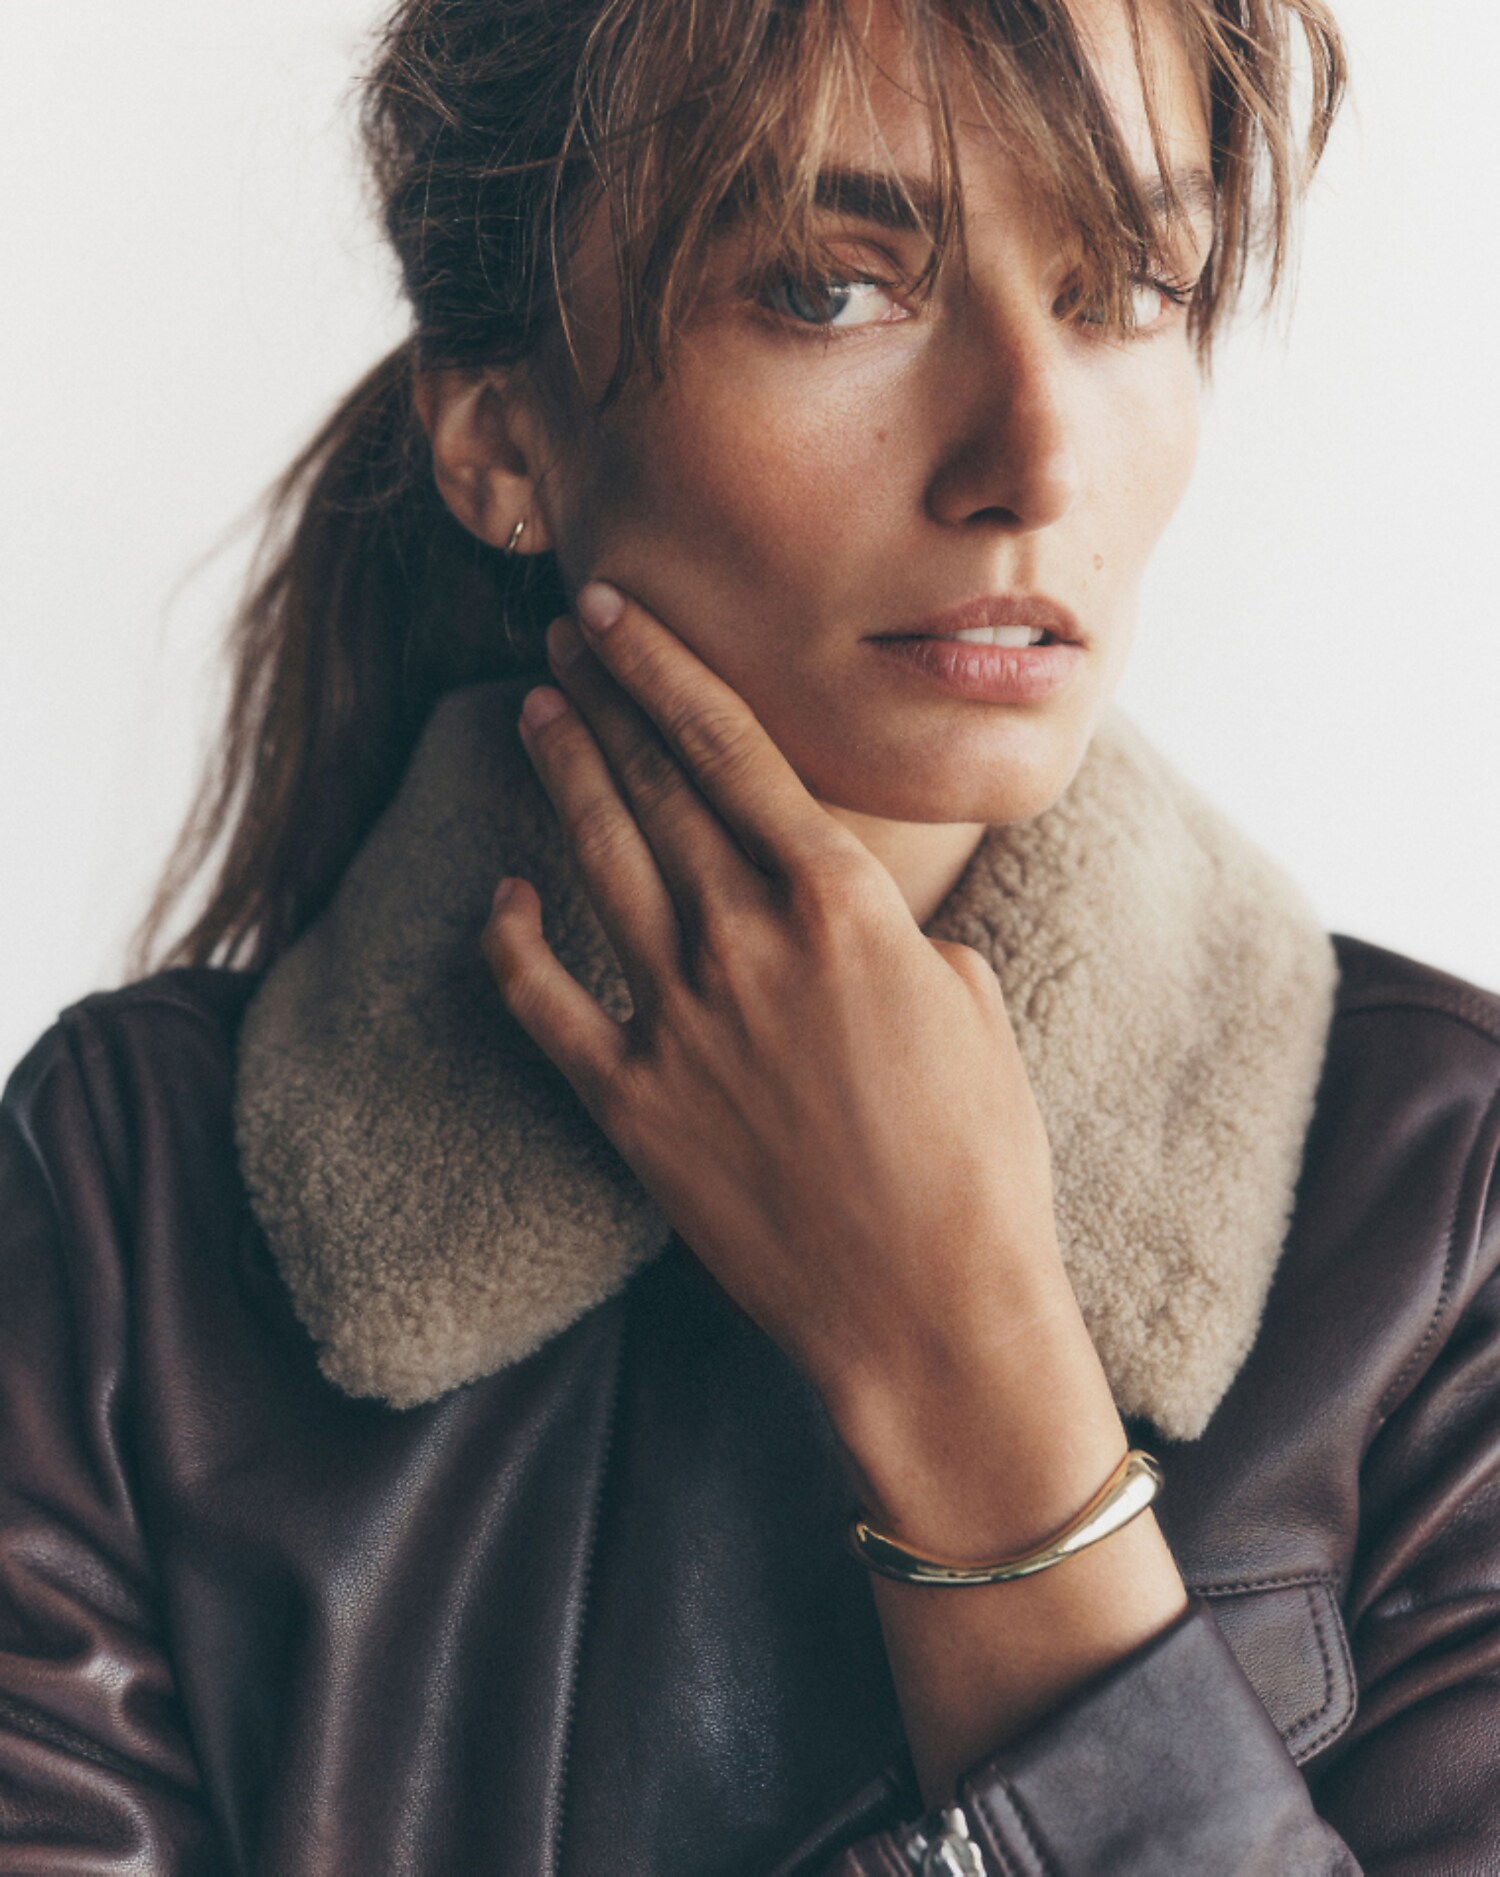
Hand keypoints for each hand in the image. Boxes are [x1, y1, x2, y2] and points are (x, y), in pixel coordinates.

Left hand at [483, 581, 1080, 1429]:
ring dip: (563, 778)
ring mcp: (682, 1020)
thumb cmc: (982, 1160)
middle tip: (562, 634)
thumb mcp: (973, 1007)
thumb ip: (906, 936)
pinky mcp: (634, 1104)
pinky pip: (547, 1005)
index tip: (617, 613)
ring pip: (600, 866)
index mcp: (843, 905)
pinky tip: (499, 896)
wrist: (932, 1307)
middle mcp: (750, 941)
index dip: (666, 670)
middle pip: (655, 786)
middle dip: (605, 695)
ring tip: (534, 712)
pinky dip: (513, 944)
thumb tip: (860, 922)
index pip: (732, 750)